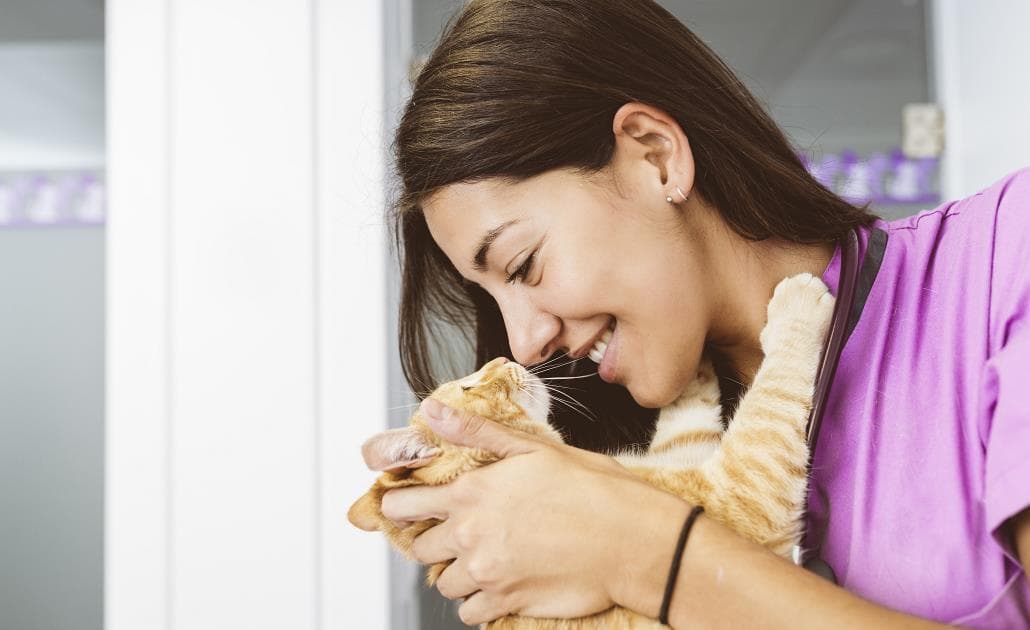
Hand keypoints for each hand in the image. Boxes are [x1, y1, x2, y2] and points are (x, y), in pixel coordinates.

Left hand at [378, 399, 689, 625]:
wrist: (631, 539)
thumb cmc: (592, 490)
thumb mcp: (533, 448)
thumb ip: (476, 433)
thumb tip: (432, 413)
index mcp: (472, 492)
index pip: (404, 504)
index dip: (399, 506)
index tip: (405, 507)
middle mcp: (470, 535)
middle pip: (420, 549)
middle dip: (434, 540)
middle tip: (461, 533)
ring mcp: (486, 573)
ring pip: (444, 583)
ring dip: (458, 572)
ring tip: (488, 558)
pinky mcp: (506, 603)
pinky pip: (470, 613)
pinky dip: (480, 603)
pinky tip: (502, 583)